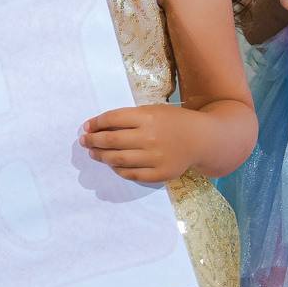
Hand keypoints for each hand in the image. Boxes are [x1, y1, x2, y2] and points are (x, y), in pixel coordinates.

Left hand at [81, 105, 197, 183]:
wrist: (203, 139)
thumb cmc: (172, 122)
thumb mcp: (152, 111)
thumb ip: (127, 118)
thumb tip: (97, 127)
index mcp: (147, 117)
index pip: (111, 119)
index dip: (95, 123)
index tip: (86, 127)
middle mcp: (151, 137)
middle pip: (111, 141)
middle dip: (92, 141)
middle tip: (84, 141)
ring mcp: (157, 157)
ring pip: (119, 159)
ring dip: (101, 156)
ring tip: (93, 153)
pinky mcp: (162, 173)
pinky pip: (133, 174)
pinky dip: (118, 170)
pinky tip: (112, 165)